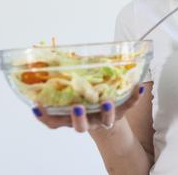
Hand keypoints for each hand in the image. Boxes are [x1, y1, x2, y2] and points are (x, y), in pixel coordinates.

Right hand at [31, 83, 145, 132]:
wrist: (108, 117)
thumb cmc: (86, 99)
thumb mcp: (74, 90)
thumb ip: (65, 77)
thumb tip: (52, 52)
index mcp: (71, 116)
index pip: (54, 121)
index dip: (45, 116)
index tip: (38, 106)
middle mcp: (87, 120)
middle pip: (80, 126)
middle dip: (78, 118)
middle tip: (77, 107)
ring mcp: (104, 118)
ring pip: (105, 120)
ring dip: (106, 111)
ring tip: (107, 100)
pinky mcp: (121, 112)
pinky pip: (129, 106)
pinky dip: (134, 97)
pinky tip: (140, 86)